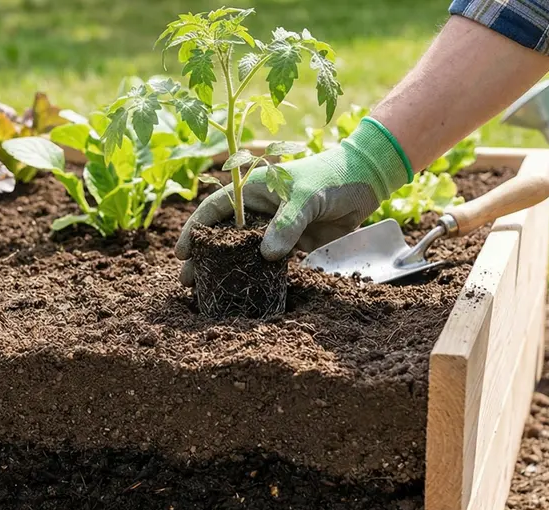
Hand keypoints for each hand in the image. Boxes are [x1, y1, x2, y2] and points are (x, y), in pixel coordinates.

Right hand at [176, 117, 411, 285]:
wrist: (366, 182)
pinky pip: (270, 264)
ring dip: (227, 271)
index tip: (182, 253)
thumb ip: (286, 224)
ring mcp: (275, 229)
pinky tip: (245, 293)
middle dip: (204, 258)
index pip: (214, 210)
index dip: (195, 230)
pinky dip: (257, 277)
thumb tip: (266, 256)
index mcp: (253, 190)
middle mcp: (259, 210)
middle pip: (224, 236)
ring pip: (244, 252)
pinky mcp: (293, 245)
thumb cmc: (331, 178)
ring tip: (208, 293)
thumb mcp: (306, 197)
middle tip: (188, 282)